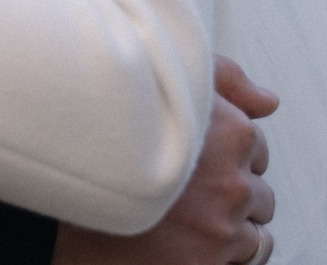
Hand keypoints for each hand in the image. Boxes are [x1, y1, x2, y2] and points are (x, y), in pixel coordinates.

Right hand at [54, 57, 277, 264]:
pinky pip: (246, 260)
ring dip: (228, 229)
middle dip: (229, 195)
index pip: (254, 147)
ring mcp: (222, 224)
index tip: (189, 162)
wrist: (56, 204)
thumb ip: (221, 79)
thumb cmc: (100, 135)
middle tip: (182, 196)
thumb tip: (270, 102)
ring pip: (256, 233)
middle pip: (258, 192)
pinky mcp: (209, 260)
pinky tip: (186, 243)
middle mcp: (229, 176)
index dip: (222, 155)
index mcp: (226, 129)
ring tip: (183, 223)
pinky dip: (224, 256)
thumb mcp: (155, 84)